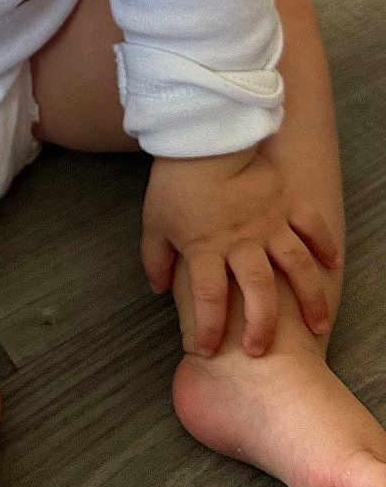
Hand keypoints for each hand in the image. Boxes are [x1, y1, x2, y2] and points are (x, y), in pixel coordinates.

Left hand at [141, 146, 340, 356]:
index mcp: (205, 247)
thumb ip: (155, 258)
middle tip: (260, 350)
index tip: (208, 350)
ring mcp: (269, 223)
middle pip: (257, 290)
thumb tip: (158, 289)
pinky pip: (311, 226)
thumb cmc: (175, 182)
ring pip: (295, 266)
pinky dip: (325, 245)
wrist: (202, 136)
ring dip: (309, 298)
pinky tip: (333, 266)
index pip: (208, 298)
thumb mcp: (154, 222)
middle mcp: (241, 242)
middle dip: (261, 325)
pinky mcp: (286, 204)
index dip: (208, 328)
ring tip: (319, 326)